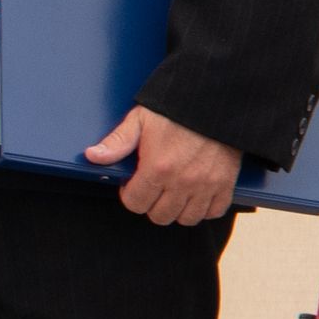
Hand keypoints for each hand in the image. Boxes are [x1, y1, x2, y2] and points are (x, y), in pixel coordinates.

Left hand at [86, 104, 240, 225]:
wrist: (215, 100)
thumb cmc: (176, 109)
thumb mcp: (141, 120)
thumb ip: (117, 142)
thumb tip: (93, 156)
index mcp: (157, 168)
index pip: (136, 203)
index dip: (130, 195)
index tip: (133, 184)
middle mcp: (182, 182)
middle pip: (160, 216)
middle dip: (152, 204)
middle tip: (153, 188)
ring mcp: (206, 185)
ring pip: (187, 219)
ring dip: (177, 210)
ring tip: (173, 193)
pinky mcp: (226, 183)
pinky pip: (214, 212)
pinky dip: (205, 208)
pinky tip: (196, 196)